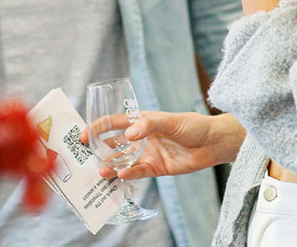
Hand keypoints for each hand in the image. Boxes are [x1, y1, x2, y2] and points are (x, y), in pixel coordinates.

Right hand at [85, 111, 244, 180]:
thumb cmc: (192, 126)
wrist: (213, 143)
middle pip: (115, 143)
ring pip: (124, 160)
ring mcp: (148, 153)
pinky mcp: (157, 168)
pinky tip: (120, 175)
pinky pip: (139, 172)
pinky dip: (129, 174)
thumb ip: (148, 125)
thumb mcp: (169, 121)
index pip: (114, 123)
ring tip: (101, 170)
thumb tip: (128, 133)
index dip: (98, 127)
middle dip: (100, 149)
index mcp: (142, 121)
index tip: (84, 135)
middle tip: (86, 157)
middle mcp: (142, 137)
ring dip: (112, 164)